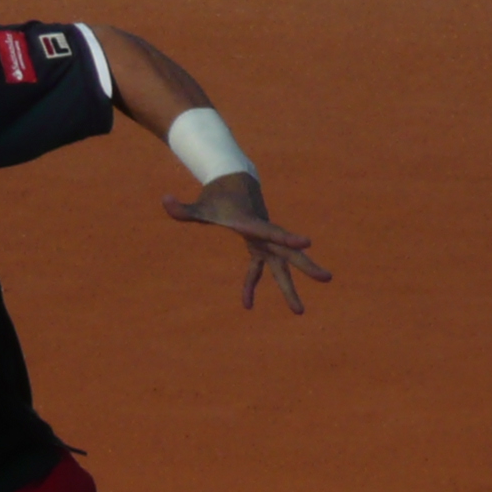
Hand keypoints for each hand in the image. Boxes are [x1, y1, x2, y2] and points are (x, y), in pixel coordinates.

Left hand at [163, 174, 331, 314]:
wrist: (233, 179)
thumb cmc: (215, 194)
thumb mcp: (199, 204)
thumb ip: (183, 208)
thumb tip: (164, 200)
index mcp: (251, 222)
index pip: (271, 231)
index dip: (287, 238)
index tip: (308, 242)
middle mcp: (262, 232)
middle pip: (287, 252)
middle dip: (306, 266)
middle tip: (327, 278)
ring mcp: (263, 240)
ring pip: (281, 265)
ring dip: (288, 287)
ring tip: (299, 312)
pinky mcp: (258, 244)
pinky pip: (259, 268)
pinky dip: (252, 284)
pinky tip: (246, 304)